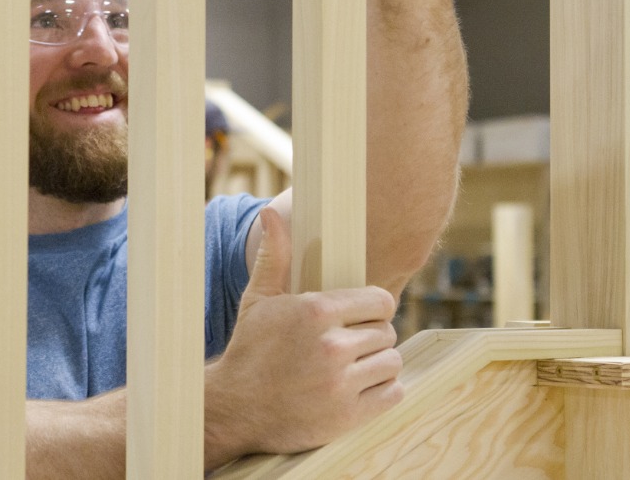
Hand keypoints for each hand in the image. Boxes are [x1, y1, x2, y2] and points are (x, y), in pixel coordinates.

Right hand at [205, 208, 402, 462]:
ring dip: (377, 365)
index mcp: (315, 311)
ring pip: (392, 362)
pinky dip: (383, 391)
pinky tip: (359, 387)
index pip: (380, 301)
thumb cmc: (249, 350)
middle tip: (348, 345)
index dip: (372, 309)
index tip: (358, 318)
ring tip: (352, 367)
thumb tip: (271, 214)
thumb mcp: (258, 299)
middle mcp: (331, 346)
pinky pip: (393, 394)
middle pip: (386, 332)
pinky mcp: (348, 416)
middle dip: (370, 337)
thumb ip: (275, 255)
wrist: (235, 409)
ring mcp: (341, 383)